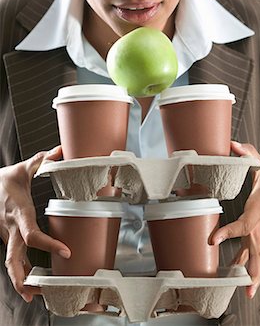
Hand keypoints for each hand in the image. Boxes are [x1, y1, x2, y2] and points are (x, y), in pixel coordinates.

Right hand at [0, 146, 70, 302]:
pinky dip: (20, 273)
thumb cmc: (4, 179)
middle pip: (13, 257)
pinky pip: (13, 257)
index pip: (32, 234)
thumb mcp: (23, 168)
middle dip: (22, 277)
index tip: (66, 251)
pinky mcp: (7, 237)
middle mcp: (11, 228)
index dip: (48, 244)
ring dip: (21, 280)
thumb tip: (61, 151)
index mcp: (19, 212)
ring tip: (36, 296)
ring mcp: (7, 235)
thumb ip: (43, 160)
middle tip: (37, 293)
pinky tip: (31, 285)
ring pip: (11, 261)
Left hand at [211, 141, 259, 298]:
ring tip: (247, 292)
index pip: (242, 224)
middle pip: (255, 249)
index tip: (213, 240)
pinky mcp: (259, 235)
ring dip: (253, 274)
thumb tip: (231, 144)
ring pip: (257, 256)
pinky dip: (250, 267)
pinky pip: (254, 253)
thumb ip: (246, 154)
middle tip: (244, 285)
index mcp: (256, 210)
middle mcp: (259, 225)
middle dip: (250, 267)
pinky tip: (243, 280)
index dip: (228, 232)